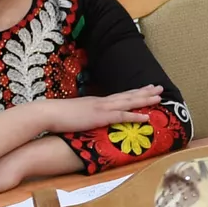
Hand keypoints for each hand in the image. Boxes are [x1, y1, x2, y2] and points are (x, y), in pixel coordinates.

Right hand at [19, 85, 163, 135]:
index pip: (119, 95)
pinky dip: (135, 115)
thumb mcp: (75, 113)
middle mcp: (102, 102)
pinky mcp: (100, 117)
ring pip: (129, 102)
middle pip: (128, 95)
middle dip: (145, 92)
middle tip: (160, 88)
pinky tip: (147, 116)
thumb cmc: (57, 115)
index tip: (145, 89)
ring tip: (159, 97)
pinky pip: (122, 116)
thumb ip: (84, 114)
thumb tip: (88, 118)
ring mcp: (102, 108)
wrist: (47, 113)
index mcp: (96, 101)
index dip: (133, 92)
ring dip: (145, 99)